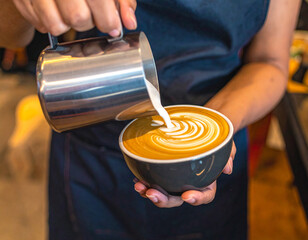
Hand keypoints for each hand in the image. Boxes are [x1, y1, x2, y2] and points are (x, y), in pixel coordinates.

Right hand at [12, 0, 136, 35]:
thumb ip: (123, 1)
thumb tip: (129, 22)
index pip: (99, 2)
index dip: (108, 21)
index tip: (112, 26)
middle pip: (78, 18)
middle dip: (88, 23)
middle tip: (89, 15)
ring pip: (57, 26)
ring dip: (69, 26)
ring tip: (72, 13)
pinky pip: (41, 25)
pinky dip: (51, 24)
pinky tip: (57, 12)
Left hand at [134, 141, 236, 207]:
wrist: (203, 129)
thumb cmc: (215, 140)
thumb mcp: (226, 144)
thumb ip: (228, 155)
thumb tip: (227, 169)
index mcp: (207, 182)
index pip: (204, 196)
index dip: (196, 199)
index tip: (187, 196)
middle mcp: (190, 184)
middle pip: (177, 198)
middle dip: (163, 199)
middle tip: (151, 193)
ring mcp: (176, 179)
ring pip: (162, 192)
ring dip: (149, 192)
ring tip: (138, 186)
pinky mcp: (165, 171)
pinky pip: (154, 180)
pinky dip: (145, 181)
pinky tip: (137, 178)